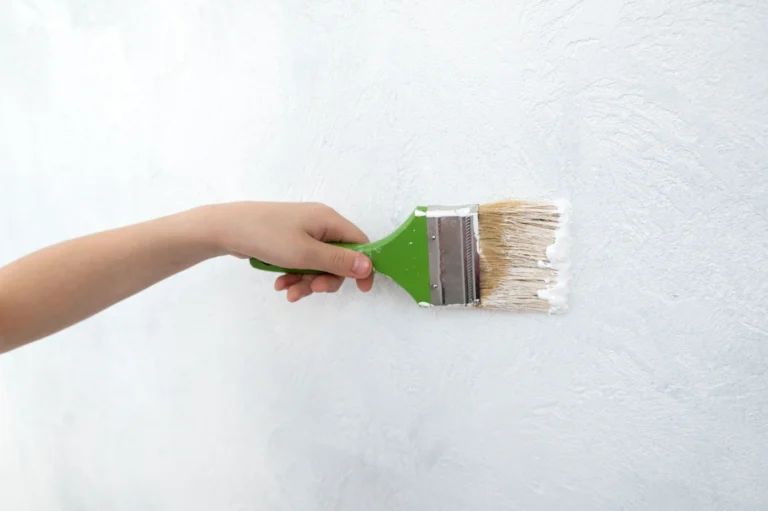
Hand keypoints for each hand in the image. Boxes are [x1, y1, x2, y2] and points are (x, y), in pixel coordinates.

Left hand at [205, 202, 373, 301]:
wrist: (226, 228)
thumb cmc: (267, 236)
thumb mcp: (306, 254)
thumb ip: (338, 262)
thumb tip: (369, 266)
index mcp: (329, 220)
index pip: (359, 243)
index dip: (363, 267)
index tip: (361, 290)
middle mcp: (320, 223)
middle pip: (338, 258)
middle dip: (326, 279)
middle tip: (311, 291)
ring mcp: (303, 231)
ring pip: (318, 263)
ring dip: (307, 281)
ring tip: (289, 292)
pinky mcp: (288, 240)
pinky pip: (302, 261)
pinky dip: (295, 275)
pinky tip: (280, 285)